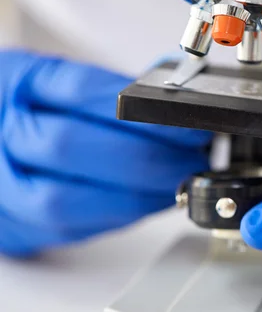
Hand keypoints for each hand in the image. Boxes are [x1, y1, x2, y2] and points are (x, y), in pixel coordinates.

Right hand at [0, 50, 209, 255]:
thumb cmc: (26, 111)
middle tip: (192, 158)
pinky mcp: (18, 225)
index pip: (83, 92)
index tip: (190, 124)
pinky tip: (150, 203)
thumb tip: (177, 105)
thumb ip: (109, 93)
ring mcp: (3, 183)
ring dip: (134, 195)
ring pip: (64, 199)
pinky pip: (70, 228)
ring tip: (176, 184)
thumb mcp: (55, 82)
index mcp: (17, 83)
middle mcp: (2, 133)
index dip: (144, 112)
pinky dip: (120, 216)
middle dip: (145, 157)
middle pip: (71, 145)